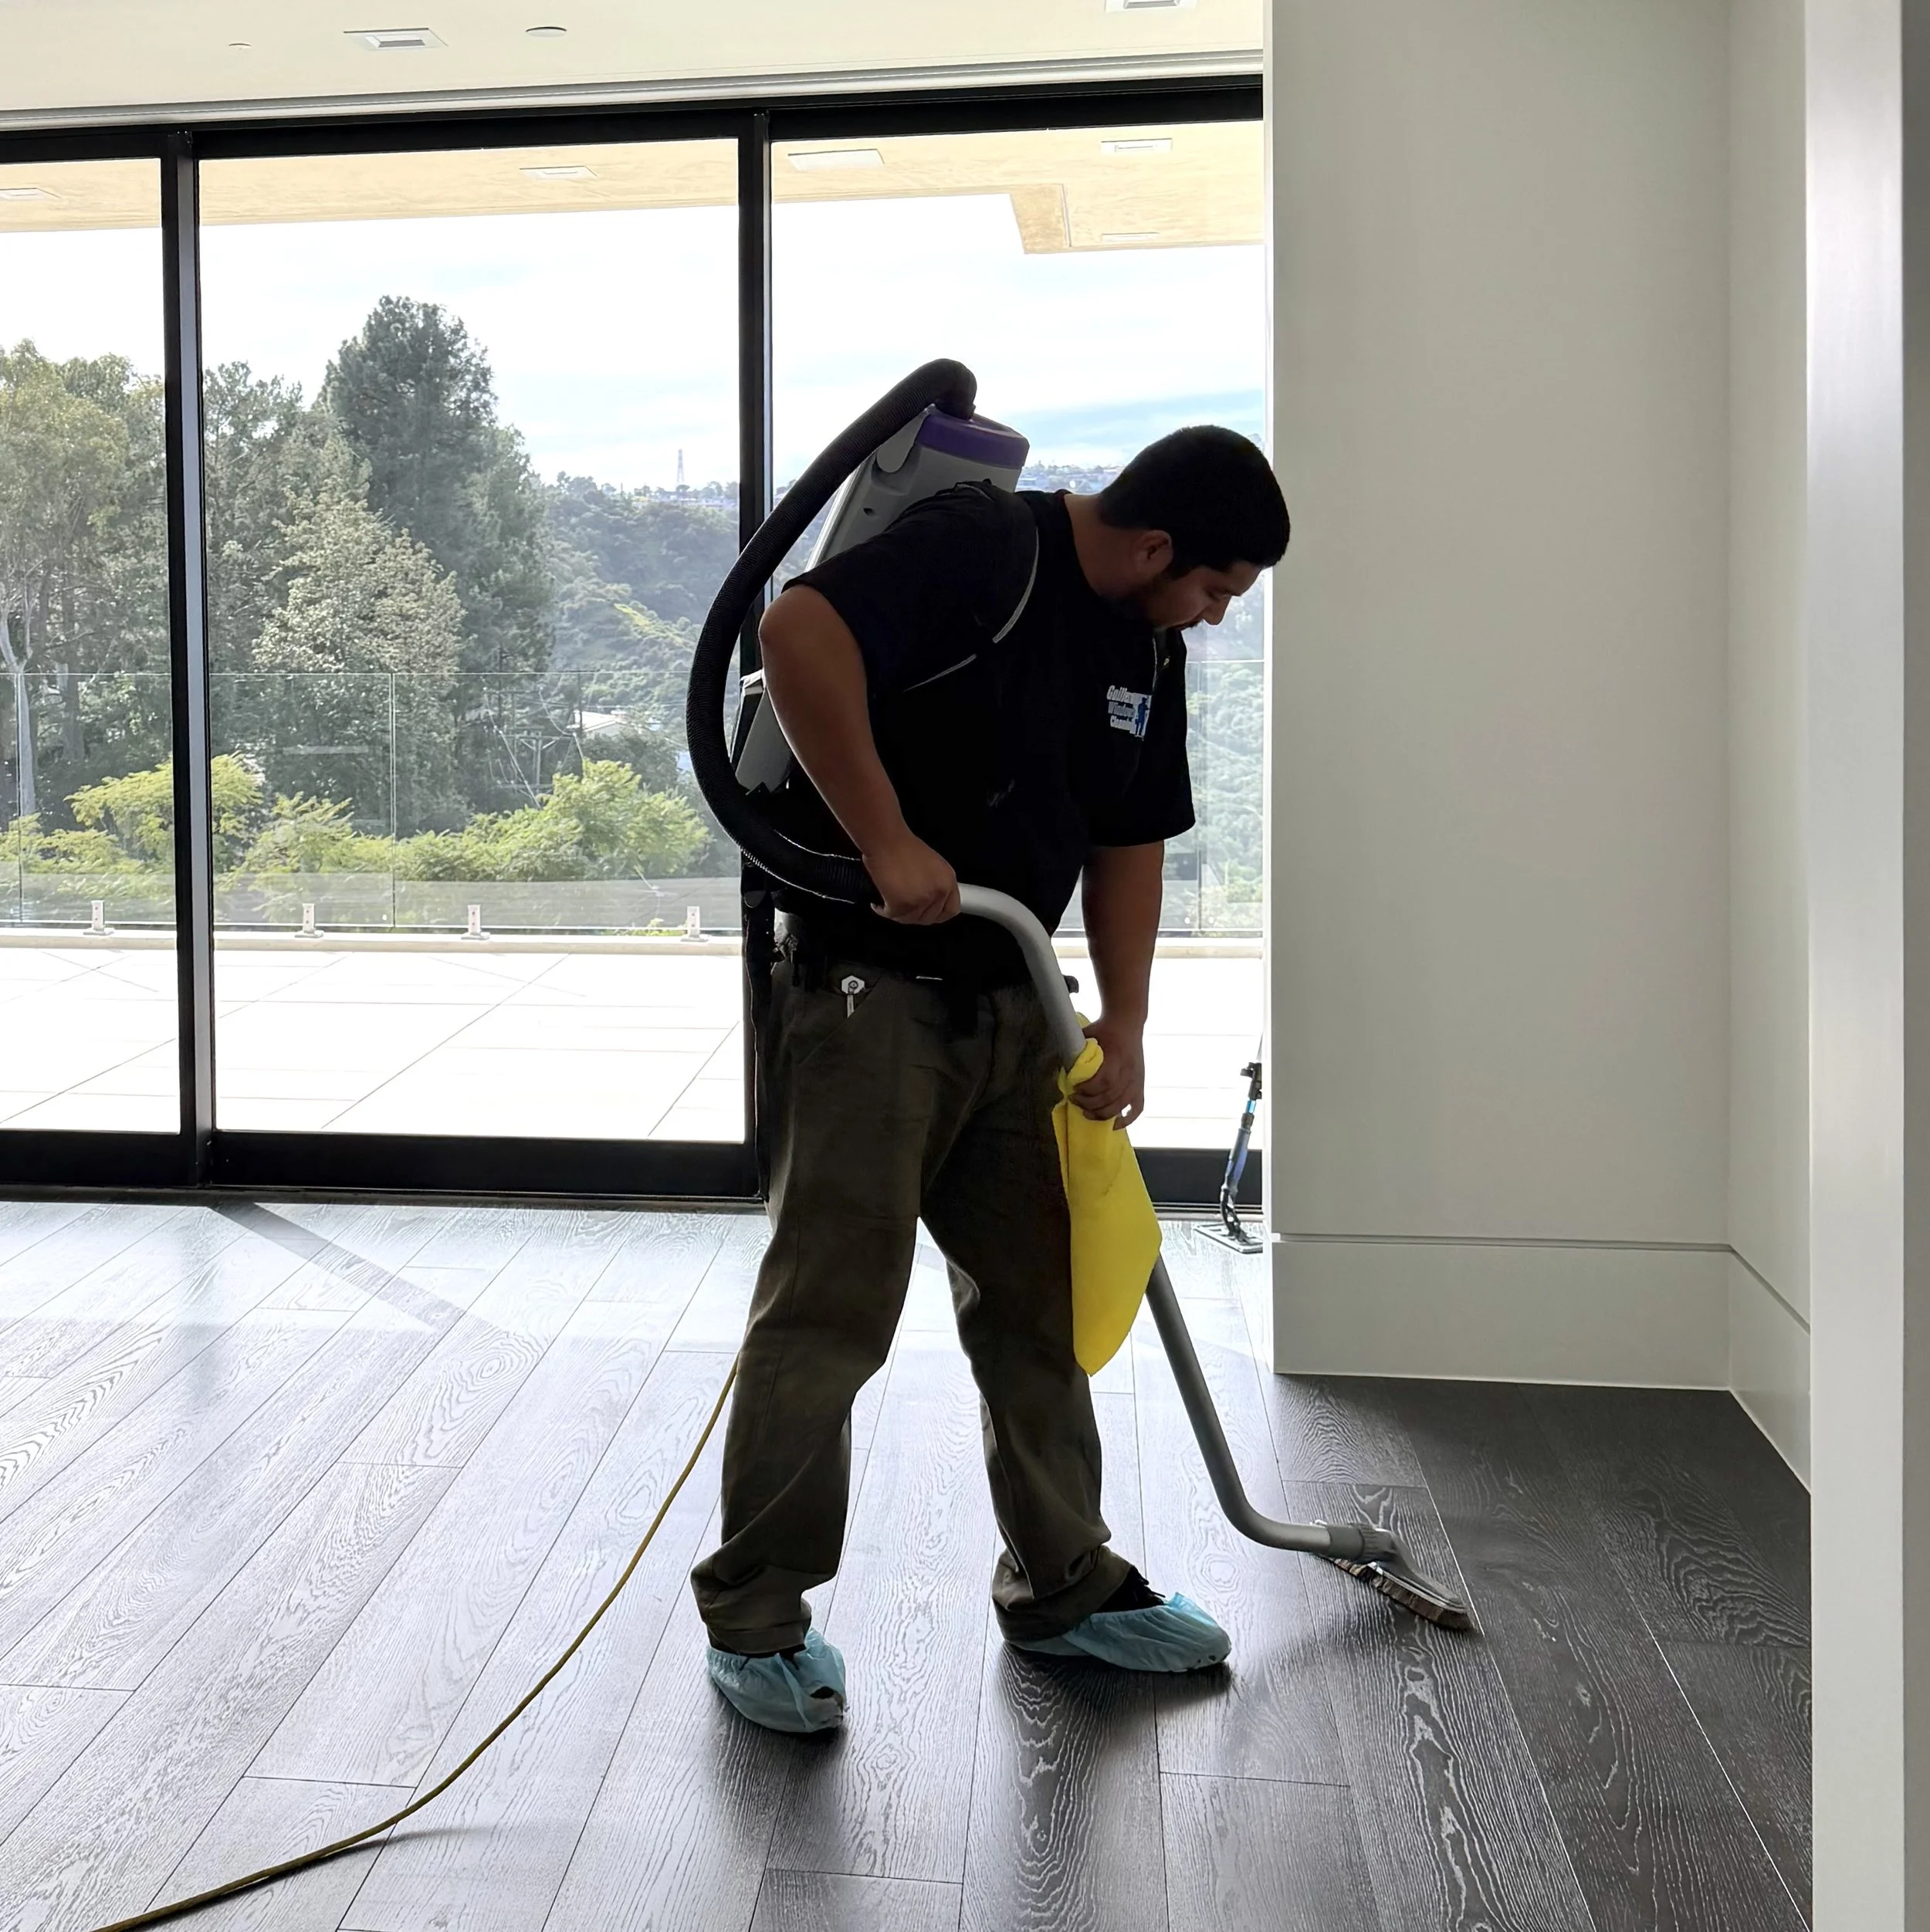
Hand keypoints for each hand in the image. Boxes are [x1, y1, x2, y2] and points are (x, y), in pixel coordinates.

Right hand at [864, 831, 960, 924]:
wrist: (886, 840)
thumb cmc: (902, 846)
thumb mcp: (932, 864)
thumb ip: (936, 883)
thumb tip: (931, 901)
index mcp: (948, 880)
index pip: (951, 910)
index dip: (938, 915)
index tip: (928, 914)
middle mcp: (938, 892)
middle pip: (929, 918)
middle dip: (914, 914)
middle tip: (903, 907)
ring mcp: (921, 900)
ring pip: (910, 919)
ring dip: (898, 913)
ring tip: (889, 901)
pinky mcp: (902, 905)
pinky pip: (892, 916)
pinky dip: (883, 910)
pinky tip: (879, 903)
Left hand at [1074, 1015, 1146, 1130]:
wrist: (1127, 1023)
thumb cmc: (1104, 1029)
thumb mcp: (1088, 1035)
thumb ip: (1077, 1052)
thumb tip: (1063, 1070)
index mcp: (1118, 1057)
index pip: (1105, 1081)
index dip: (1088, 1090)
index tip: (1074, 1089)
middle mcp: (1130, 1071)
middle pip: (1111, 1097)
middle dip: (1090, 1103)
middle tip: (1075, 1100)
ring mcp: (1137, 1080)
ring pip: (1121, 1105)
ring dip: (1102, 1114)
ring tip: (1086, 1113)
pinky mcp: (1140, 1086)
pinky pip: (1137, 1109)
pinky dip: (1126, 1120)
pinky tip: (1112, 1124)